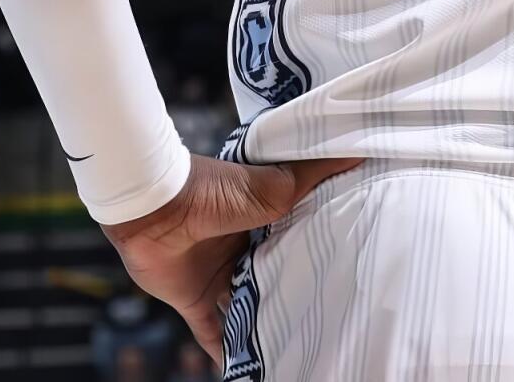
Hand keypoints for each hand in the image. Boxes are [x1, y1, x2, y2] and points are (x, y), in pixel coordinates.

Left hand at [100, 154, 358, 368]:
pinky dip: (226, 353)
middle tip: (327, 317)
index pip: (298, 241)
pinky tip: (245, 369)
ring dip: (266, 325)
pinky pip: (214, 333)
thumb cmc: (214, 190)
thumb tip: (358, 154)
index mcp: (264, 220)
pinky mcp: (194, 300)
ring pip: (250, 308)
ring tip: (297, 346)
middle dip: (294, 294)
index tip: (347, 270)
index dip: (318, 256)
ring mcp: (218, 276)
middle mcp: (243, 249)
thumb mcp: (274, 185)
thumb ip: (313, 174)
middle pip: (276, 277)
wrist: (155, 208)